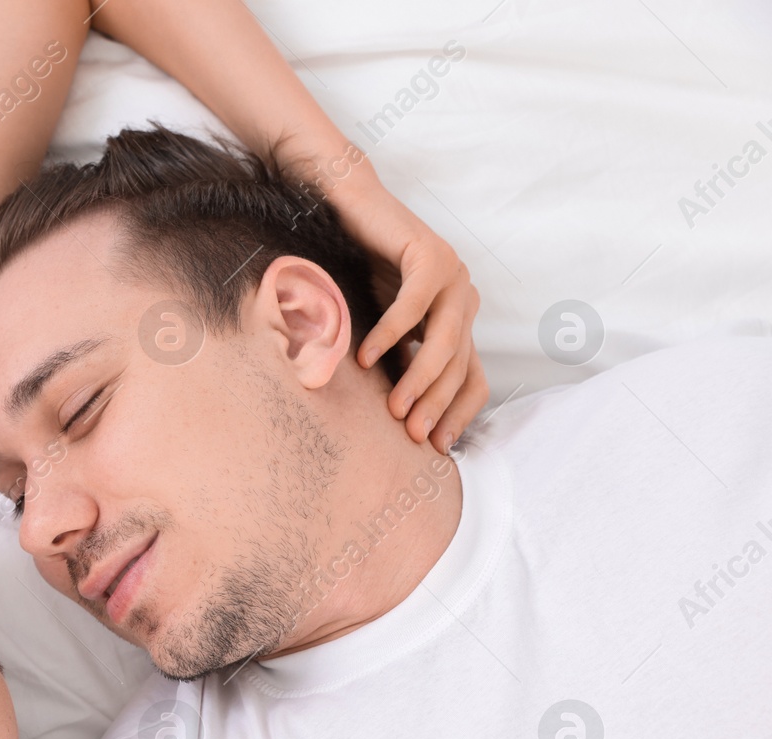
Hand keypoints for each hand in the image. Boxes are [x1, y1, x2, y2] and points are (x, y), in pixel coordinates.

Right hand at [331, 180, 486, 451]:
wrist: (346, 210)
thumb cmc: (356, 269)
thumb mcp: (381, 326)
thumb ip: (396, 360)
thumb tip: (393, 416)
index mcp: (456, 321)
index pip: (472, 379)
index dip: (458, 414)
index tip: (435, 448)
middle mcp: (463, 299)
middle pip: (459, 366)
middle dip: (435, 405)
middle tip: (410, 435)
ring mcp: (452, 275)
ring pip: (444, 341)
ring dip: (419, 379)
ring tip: (394, 407)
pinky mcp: (431, 255)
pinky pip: (415, 304)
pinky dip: (391, 333)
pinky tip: (366, 357)